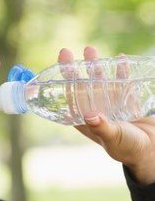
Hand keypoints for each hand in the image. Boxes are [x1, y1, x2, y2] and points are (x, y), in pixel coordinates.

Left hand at [58, 46, 154, 184]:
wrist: (152, 150)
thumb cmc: (129, 149)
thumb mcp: (114, 138)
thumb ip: (102, 127)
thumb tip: (90, 116)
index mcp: (85, 119)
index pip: (69, 97)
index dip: (62, 82)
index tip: (55, 69)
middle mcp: (94, 109)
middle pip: (81, 85)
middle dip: (74, 69)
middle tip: (66, 52)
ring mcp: (110, 103)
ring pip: (99, 80)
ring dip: (94, 66)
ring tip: (90, 50)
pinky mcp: (126, 100)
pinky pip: (122, 82)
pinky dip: (121, 71)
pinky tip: (119, 59)